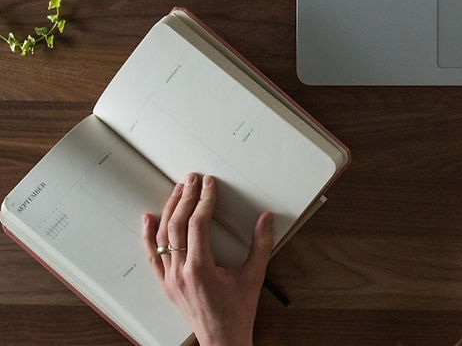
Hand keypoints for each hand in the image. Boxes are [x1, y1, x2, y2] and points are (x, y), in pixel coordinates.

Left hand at [142, 173, 273, 345]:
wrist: (221, 340)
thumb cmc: (237, 311)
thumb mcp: (254, 276)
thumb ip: (261, 245)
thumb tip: (266, 217)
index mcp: (201, 269)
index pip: (198, 224)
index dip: (204, 200)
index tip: (210, 184)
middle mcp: (180, 272)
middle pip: (177, 226)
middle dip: (185, 198)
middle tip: (192, 179)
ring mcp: (170, 279)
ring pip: (162, 238)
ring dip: (169, 210)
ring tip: (177, 190)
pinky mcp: (166, 284)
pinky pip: (152, 256)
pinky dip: (148, 236)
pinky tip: (148, 218)